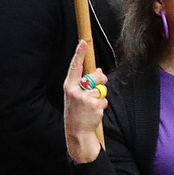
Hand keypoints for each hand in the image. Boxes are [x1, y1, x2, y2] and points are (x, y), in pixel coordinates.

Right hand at [61, 40, 106, 163]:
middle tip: (96, 89)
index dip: (79, 54)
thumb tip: (99, 71)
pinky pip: (104, 100)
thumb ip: (85, 83)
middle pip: (94, 76)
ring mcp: (85, 98)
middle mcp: (75, 91)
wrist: (77, 131)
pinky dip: (102, 105)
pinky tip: (94, 112)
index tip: (83, 43)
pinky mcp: (94, 105)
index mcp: (69, 86)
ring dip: (100, 97)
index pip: (74, 67)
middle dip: (101, 80)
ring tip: (91, 106)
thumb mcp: (76, 96)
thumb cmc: (76, 111)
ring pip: (101, 90)